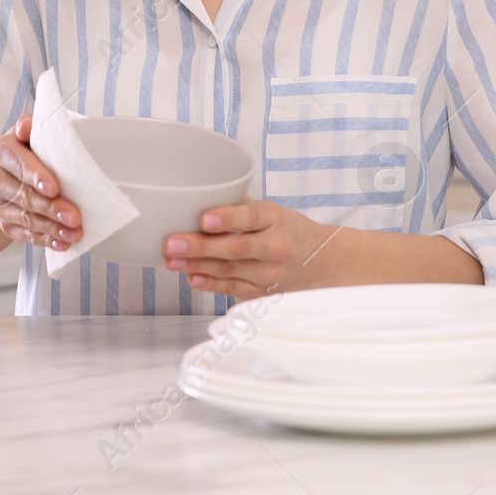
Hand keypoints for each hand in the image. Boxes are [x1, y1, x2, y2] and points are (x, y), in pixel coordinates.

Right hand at [0, 114, 82, 251]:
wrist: (15, 173)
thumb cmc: (32, 149)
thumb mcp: (33, 132)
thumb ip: (31, 125)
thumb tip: (27, 127)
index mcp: (1, 150)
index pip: (17, 162)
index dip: (35, 175)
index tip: (53, 187)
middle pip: (22, 195)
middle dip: (50, 207)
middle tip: (74, 216)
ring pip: (25, 218)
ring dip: (51, 227)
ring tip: (74, 232)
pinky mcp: (6, 224)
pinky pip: (25, 235)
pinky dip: (45, 239)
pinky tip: (62, 241)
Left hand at [161, 200, 337, 299]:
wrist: (324, 264)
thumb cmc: (292, 232)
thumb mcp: (274, 211)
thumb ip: (241, 207)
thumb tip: (198, 201)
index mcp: (276, 220)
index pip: (251, 217)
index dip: (227, 218)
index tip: (204, 218)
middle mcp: (274, 248)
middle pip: (235, 248)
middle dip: (200, 247)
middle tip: (172, 243)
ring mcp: (268, 274)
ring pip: (228, 271)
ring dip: (196, 266)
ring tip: (171, 259)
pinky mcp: (262, 293)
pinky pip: (232, 289)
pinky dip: (210, 284)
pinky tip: (191, 277)